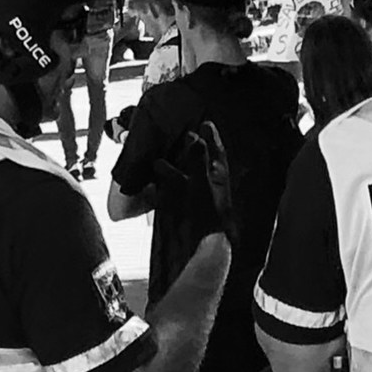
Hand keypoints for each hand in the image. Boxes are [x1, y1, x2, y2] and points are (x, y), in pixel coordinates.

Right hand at [150, 122, 238, 254]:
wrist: (204, 247)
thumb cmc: (207, 215)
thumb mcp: (202, 183)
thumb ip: (198, 161)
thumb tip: (195, 138)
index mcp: (217, 176)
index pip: (216, 151)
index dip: (212, 137)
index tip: (206, 123)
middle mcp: (209, 185)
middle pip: (201, 162)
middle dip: (191, 149)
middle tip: (180, 136)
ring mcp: (197, 198)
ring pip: (187, 176)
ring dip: (175, 166)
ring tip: (161, 157)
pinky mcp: (185, 211)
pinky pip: (175, 192)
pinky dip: (166, 185)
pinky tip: (155, 183)